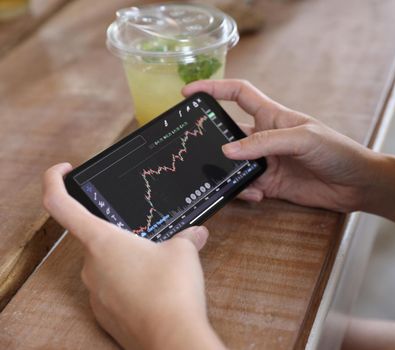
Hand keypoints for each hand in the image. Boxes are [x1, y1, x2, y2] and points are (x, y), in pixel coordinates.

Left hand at [42, 163, 223, 349]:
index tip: (63, 171)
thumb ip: (186, 236)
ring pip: (108, 265)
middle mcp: (91, 266)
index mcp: (102, 241)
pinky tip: (157, 289)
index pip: (61, 205)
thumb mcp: (184, 251)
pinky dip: (132, 283)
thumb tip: (195, 234)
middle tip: (150, 235)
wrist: (172, 338)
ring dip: (130, 260)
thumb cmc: (171, 290)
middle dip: (122, 233)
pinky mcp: (105, 314)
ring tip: (161, 267)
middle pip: (96, 238)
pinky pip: (114, 288)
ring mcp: (96, 293)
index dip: (55, 181)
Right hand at [183, 79, 380, 211]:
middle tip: (196, 151)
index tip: (189, 92)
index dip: (214, 89)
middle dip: (213, 141)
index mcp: (273, 115)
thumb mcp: (303, 139)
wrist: (357, 184)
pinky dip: (245, 191)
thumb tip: (227, 150)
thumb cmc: (337, 151)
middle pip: (229, 133)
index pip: (238, 94)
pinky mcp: (272, 184)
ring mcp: (267, 161)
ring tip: (229, 180)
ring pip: (235, 164)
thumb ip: (265, 143)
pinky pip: (247, 186)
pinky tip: (258, 195)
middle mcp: (266, 137)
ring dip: (228, 172)